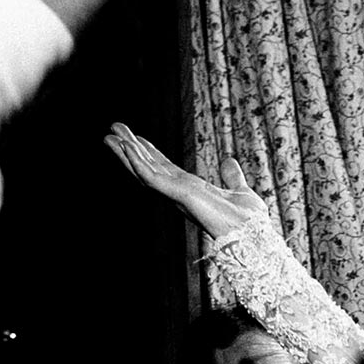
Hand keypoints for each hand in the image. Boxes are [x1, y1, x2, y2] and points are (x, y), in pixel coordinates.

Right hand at [104, 128, 268, 238]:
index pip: (164, 168)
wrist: (253, 234)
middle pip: (149, 167)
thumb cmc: (248, 221)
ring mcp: (177, 195)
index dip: (149, 152)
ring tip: (110, 135)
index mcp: (191, 190)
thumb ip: (232, 177)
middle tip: (113, 129)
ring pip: (144, 171)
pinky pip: (152, 177)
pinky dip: (138, 162)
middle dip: (130, 148)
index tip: (136, 137)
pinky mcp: (178, 195)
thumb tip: (229, 162)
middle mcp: (180, 193)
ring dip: (127, 152)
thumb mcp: (240, 190)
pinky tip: (127, 147)